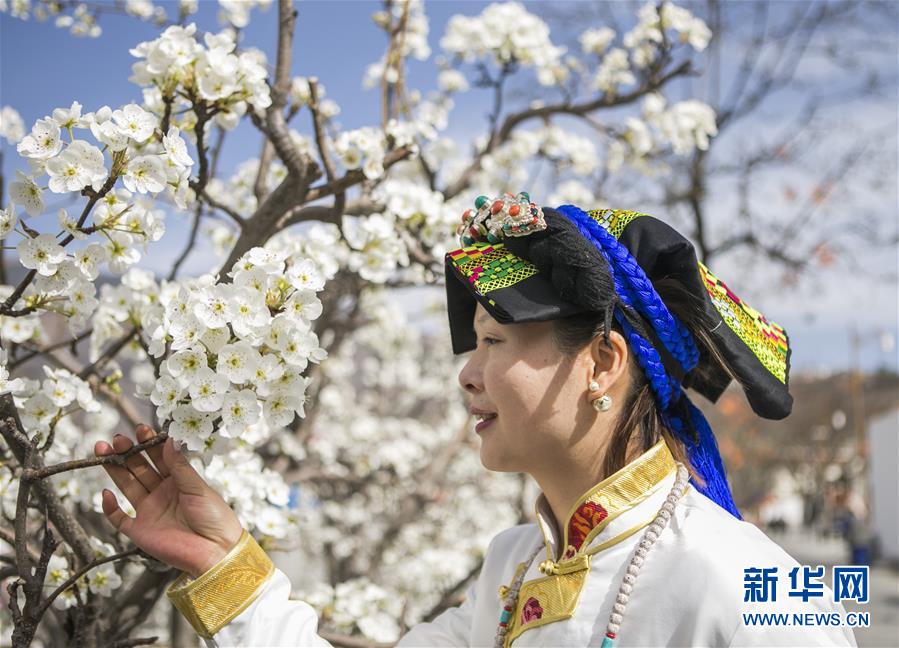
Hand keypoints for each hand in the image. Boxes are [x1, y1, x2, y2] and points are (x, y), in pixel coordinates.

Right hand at [94, 425, 242, 577]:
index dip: (148, 443)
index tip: (140, 429)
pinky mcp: (140, 531)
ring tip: (101, 450)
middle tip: (116, 438)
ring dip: (114, 469)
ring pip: (126, 486)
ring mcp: (149, 511)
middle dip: (127, 452)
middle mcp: (161, 493)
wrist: (216, 552)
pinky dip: (110, 507)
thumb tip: (168, 440)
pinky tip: (105, 493)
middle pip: (139, 468)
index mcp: (178, 480)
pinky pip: (119, 518)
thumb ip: (180, 467)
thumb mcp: (198, 488)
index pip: (159, 457)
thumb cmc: (214, 517)